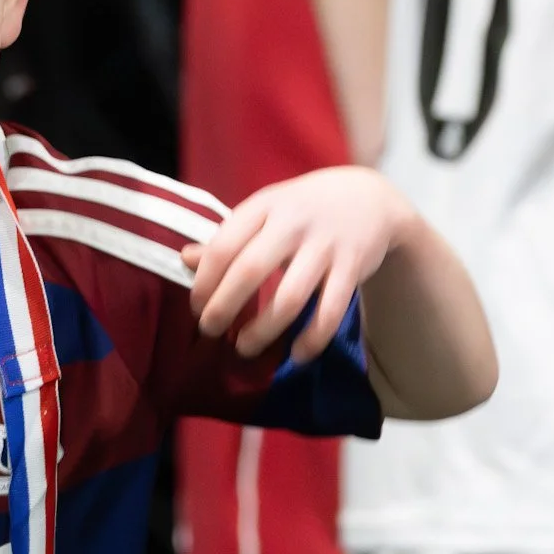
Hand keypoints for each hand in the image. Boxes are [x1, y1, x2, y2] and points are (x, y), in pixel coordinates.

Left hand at [181, 167, 416, 363]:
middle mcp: (293, 223)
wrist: (369, 198)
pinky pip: (331, 311)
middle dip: (224, 307)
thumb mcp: (264, 212)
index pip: (223, 246)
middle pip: (250, 271)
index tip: (196, 307)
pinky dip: (313, 338)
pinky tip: (296, 355)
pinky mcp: (353, 267)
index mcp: (264, 206)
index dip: (204, 282)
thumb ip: (228, 237)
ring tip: (244, 347)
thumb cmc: (302, 209)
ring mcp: (325, 246)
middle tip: (210, 331)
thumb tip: (185, 259)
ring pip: (290, 297)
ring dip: (263, 330)